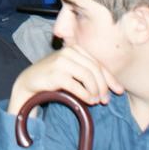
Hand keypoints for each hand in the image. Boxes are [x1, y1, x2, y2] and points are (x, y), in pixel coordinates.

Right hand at [8, 47, 124, 117]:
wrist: (29, 81)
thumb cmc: (53, 76)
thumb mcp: (71, 70)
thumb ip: (87, 72)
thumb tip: (111, 86)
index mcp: (74, 48)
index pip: (98, 63)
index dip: (110, 78)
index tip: (119, 91)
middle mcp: (68, 52)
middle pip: (95, 70)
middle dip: (104, 86)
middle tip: (106, 100)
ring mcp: (61, 62)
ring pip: (88, 76)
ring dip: (95, 91)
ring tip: (96, 101)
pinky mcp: (56, 74)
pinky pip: (77, 85)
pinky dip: (86, 95)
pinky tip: (89, 101)